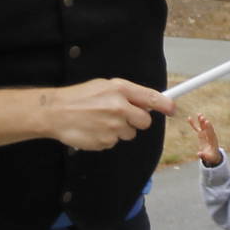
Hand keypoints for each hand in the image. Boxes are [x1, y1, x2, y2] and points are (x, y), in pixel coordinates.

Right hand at [40, 77, 172, 150]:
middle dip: (137, 121)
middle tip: (122, 116)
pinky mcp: (105, 141)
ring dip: (120, 130)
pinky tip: (94, 129)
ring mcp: (113, 126)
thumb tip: (147, 103)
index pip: (152, 98)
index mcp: (120, 90)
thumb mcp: (104, 86)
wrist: (55, 112)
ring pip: (129, 133)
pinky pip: (114, 142)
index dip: (166, 105)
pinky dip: (107, 138)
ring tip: (100, 121)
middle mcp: (120, 107)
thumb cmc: (79, 97)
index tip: (173, 109)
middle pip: (144, 121)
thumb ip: (127, 94)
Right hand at [189, 113, 221, 166]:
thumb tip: (198, 154)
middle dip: (205, 123)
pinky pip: (197, 128)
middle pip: (207, 128)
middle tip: (202, 117)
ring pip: (203, 126)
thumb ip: (204, 156)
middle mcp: (210, 136)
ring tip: (199, 114)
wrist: (213, 155)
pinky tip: (189, 118)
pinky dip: (193, 124)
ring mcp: (206, 134)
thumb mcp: (209, 158)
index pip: (211, 133)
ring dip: (201, 121)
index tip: (207, 122)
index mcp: (213, 141)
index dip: (209, 127)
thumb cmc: (211, 157)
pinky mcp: (201, 134)